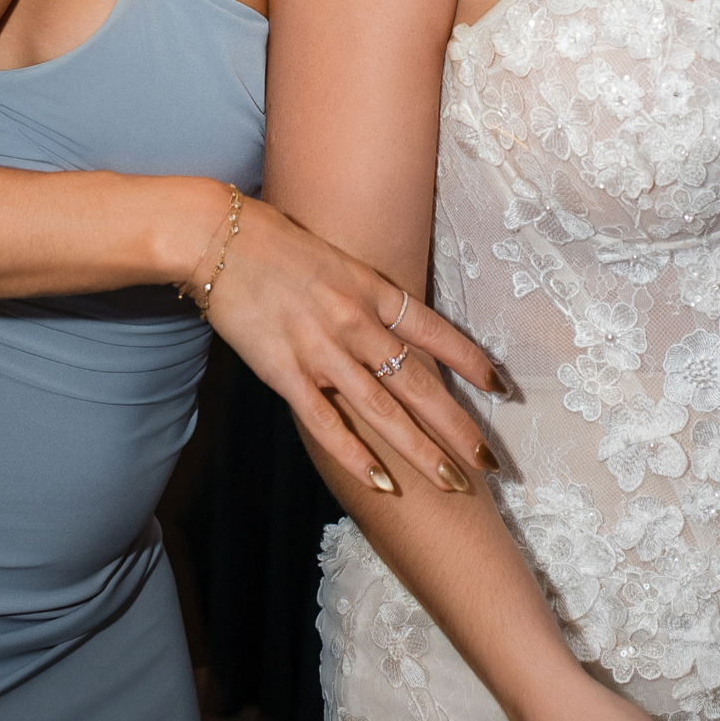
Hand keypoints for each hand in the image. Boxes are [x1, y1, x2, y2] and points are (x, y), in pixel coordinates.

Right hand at [200, 198, 505, 496]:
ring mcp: (322, 349)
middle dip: (458, 426)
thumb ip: (364, 297)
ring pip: (383, 410)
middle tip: (489, 462)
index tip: (501, 388)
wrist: (217, 236)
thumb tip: (390, 327)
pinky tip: (381, 482)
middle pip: (419, 383)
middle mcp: (356, 322)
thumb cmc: (274, 244)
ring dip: (420, 451)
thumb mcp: (336, 261)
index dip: (470, 362)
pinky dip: (355, 454)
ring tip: (452, 484)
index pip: (435, 332)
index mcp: (372, 290)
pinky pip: (326, 421)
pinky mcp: (285, 371)